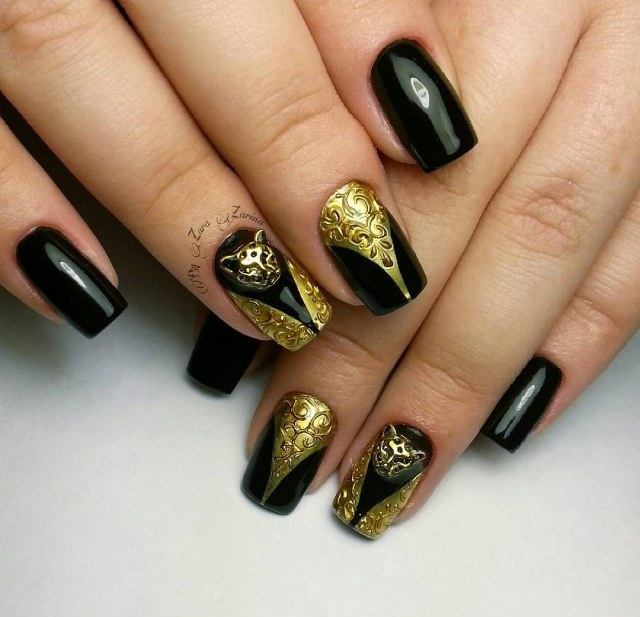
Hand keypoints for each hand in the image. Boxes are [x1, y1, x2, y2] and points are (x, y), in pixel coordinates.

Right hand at [0, 0, 474, 341]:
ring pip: (68, 60)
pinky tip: (88, 297)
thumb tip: (407, 86)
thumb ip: (307, 0)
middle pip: (198, 10)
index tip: (435, 140)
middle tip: (366, 260)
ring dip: (180, 206)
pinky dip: (8, 217)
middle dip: (291, 147)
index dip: (368, 33)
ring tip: (267, 305)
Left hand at [230, 0, 639, 535]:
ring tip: (399, 464)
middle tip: (312, 446)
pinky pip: (639, 251)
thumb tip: (263, 268)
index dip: (320, 289)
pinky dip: (580, 340)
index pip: (375, 172)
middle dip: (372, 354)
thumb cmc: (406, 4)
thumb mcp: (341, 14)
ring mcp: (633, 70)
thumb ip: (314, 110)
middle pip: (448, 217)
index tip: (260, 382)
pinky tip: (514, 414)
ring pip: (548, 239)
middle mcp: (564, 13)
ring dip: (468, 374)